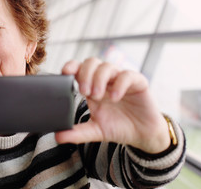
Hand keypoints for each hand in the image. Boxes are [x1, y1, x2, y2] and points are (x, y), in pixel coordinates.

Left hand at [55, 58, 169, 153]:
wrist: (142, 135)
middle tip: (84, 92)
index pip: (79, 68)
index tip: (65, 73)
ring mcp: (120, 79)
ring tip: (98, 96)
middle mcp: (105, 80)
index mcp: (91, 87)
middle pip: (91, 62)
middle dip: (85, 74)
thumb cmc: (118, 127)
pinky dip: (119, 84)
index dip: (71, 66)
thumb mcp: (95, 130)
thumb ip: (77, 132)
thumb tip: (58, 136)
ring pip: (107, 66)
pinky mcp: (137, 82)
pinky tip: (115, 97)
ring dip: (99, 79)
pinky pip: (127, 75)